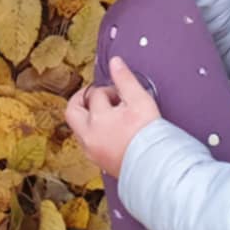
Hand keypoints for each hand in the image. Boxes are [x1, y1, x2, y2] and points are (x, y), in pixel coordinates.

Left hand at [65, 57, 161, 176]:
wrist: (157, 167)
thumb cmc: (150, 135)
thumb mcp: (140, 100)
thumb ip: (125, 79)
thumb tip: (115, 62)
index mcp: (97, 119)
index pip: (96, 95)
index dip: (109, 90)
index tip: (122, 94)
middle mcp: (89, 136)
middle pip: (72, 111)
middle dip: (82, 100)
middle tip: (97, 96)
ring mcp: (92, 151)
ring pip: (78, 129)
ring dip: (88, 118)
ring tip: (108, 114)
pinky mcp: (99, 163)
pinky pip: (87, 143)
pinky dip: (94, 133)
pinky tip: (110, 132)